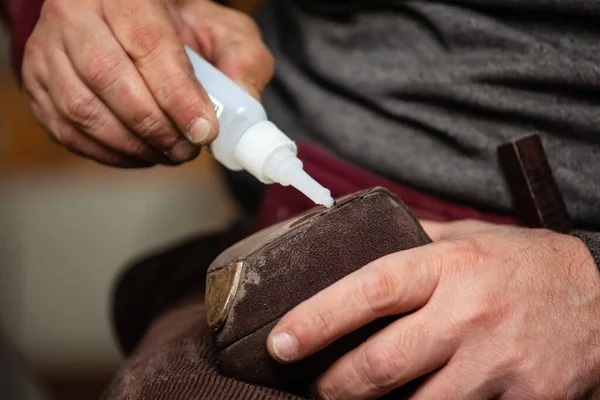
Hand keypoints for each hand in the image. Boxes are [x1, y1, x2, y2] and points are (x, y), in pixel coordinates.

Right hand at [21, 0, 272, 166]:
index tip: (203, 131)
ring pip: (82, 109)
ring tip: (170, 154)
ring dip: (134, 145)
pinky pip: (68, 131)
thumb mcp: (224, 31)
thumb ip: (243, 63)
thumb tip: (235, 112)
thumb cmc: (183, 29)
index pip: (147, 44)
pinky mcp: (38, 84)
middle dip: (156, 126)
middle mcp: (76, 15)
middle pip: (108, 77)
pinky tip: (141, 153)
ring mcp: (49, 50)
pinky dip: (110, 153)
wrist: (136, 25)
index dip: (177, 95)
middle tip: (188, 150)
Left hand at [267, 220, 599, 398]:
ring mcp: (497, 365)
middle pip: (381, 363)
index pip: (370, 289)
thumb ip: (414, 240)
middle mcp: (469, 314)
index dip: (318, 318)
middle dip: (334, 385)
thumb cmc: (524, 265)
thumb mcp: (470, 238)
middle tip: (313, 386)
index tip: (280, 342)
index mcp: (450, 266)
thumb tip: (353, 235)